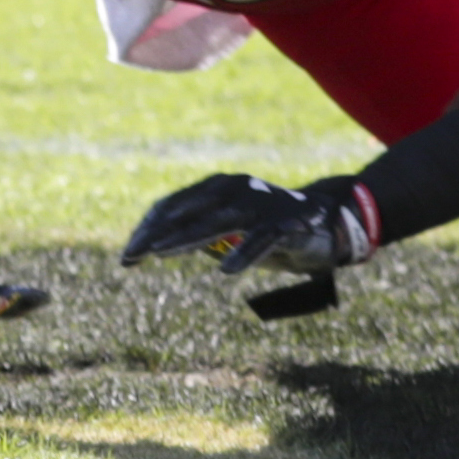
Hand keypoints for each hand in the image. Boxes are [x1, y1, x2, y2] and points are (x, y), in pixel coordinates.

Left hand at [121, 172, 376, 276]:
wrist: (330, 222)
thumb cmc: (270, 229)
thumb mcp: (230, 231)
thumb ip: (200, 234)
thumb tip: (157, 245)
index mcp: (218, 187)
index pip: (172, 205)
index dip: (147, 228)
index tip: (128, 255)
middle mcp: (235, 188)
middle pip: (187, 211)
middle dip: (155, 234)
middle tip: (131, 257)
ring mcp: (261, 204)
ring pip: (218, 221)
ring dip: (186, 238)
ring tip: (160, 254)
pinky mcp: (287, 224)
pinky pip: (262, 240)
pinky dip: (244, 253)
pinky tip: (227, 270)